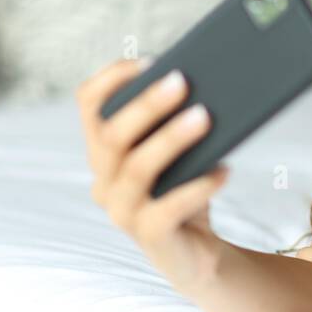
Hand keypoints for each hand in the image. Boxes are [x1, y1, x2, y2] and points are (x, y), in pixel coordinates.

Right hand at [76, 58, 229, 300]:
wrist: (198, 251)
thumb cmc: (187, 189)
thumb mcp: (181, 153)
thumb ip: (179, 122)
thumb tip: (207, 83)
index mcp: (104, 150)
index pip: (88, 104)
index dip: (111, 78)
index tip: (149, 60)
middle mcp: (103, 179)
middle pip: (112, 136)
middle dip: (146, 105)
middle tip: (183, 81)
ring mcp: (121, 211)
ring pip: (137, 169)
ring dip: (171, 139)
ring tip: (206, 117)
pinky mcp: (149, 237)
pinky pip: (166, 209)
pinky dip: (197, 187)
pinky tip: (224, 171)